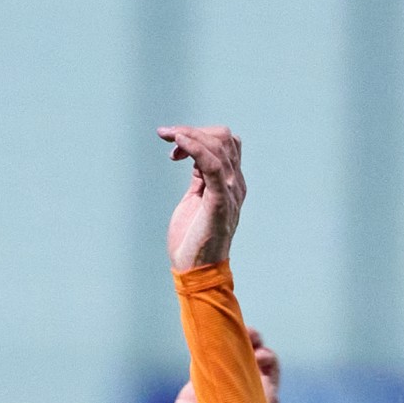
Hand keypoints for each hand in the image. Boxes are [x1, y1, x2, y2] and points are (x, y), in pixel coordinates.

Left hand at [159, 125, 247, 271]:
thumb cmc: (192, 240)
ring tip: (169, 135)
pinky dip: (196, 147)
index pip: (224, 143)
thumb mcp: (195, 200)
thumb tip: (193, 156)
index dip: (199, 135)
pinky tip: (179, 141)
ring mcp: (230, 192)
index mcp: (231, 183)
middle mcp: (235, 184)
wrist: (196, 272)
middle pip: (222, 138)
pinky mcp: (220, 202)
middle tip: (168, 137)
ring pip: (218, 146)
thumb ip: (200, 178)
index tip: (174, 146)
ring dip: (189, 134)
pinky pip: (212, 165)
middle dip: (192, 130)